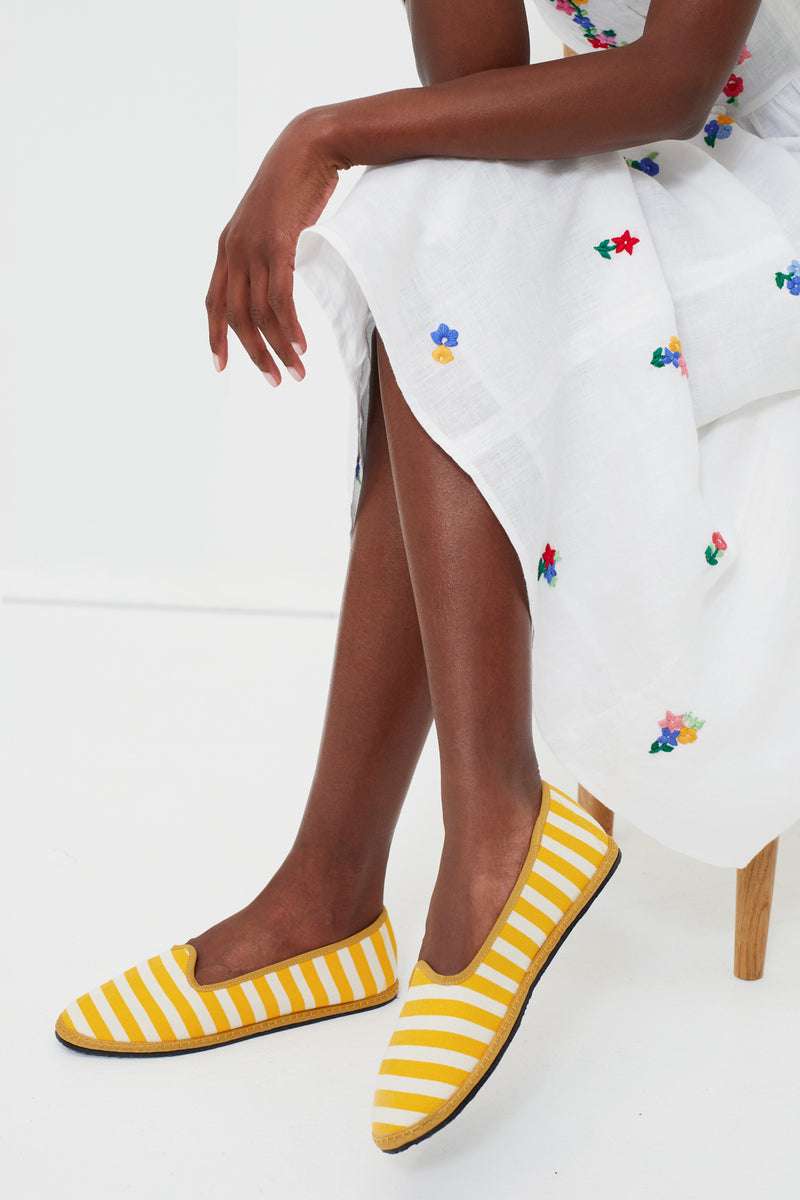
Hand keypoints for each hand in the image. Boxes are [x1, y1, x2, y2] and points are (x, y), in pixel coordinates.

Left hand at [206, 110, 340, 384]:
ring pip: (258, 314)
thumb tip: (275, 277)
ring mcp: (253, 247)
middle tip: (273, 380)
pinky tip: (299, 344)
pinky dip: (289, 327)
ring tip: (295, 370)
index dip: (215, 337)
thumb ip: (265, 251)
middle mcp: (233, 250)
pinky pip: (279, 299)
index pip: (213, 301)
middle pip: (235, 316)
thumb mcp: (271, 223)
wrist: (309, 147)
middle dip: (253, 354)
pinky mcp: (277, 245)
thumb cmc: (295, 184)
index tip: (220, 366)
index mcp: (227, 247)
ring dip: (277, 348)